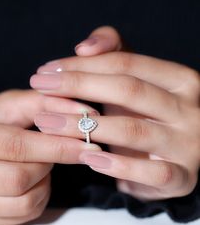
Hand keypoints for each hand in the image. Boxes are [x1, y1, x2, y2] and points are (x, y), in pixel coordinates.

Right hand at [0, 90, 98, 224]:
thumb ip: (43, 103)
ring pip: (22, 204)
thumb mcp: (6, 106)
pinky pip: (19, 218)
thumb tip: (86, 111)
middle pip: (18, 179)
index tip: (85, 144)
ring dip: (44, 182)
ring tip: (38, 163)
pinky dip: (37, 198)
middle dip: (47, 164)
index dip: (55, 146)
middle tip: (52, 150)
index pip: (14, 146)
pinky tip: (31, 180)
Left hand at [30, 26, 199, 200]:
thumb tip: (85, 47)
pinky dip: (117, 166)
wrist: (170, 154)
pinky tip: (88, 159)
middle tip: (40, 88)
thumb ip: (114, 54)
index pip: (126, 63)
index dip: (83, 65)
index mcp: (178, 79)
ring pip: (133, 130)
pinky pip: (151, 172)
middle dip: (78, 87)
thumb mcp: (134, 80)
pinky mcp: (182, 177)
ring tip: (47, 123)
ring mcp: (189, 144)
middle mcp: (190, 109)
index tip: (48, 70)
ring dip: (84, 127)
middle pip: (128, 90)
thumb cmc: (144, 113)